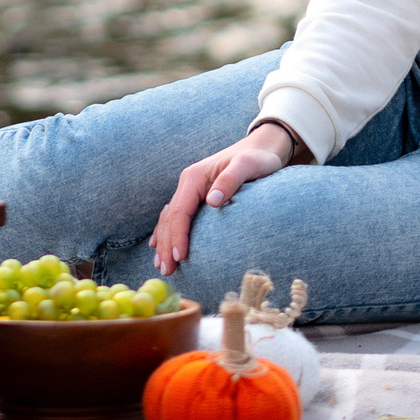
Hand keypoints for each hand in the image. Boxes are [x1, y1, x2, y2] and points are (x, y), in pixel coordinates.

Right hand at [150, 122, 294, 275]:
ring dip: (164, 242)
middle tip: (167, 271)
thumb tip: (212, 201)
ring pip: (169, 219)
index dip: (178, 235)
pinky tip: (159, 245)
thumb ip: (230, 180)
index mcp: (194, 177)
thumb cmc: (256, 158)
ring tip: (162, 266)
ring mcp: (190, 190)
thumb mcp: (247, 166)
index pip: (180, 211)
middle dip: (167, 245)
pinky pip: (176, 216)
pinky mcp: (196, 196)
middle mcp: (188, 183)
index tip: (180, 257)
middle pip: (170, 218)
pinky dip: (166, 232)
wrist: (260, 148)